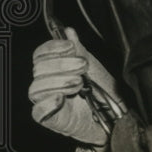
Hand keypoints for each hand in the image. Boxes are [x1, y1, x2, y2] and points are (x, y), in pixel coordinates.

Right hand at [29, 27, 122, 147]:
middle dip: (62, 64)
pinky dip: (48, 102)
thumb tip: (68, 32)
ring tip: (79, 84)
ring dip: (60, 82)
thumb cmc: (104, 94)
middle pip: (38, 69)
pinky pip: (37, 111)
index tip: (70, 47)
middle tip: (82, 67)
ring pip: (36, 88)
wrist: (115, 120)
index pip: (40, 54)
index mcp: (56, 69)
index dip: (52, 48)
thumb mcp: (94, 68)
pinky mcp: (51, 120)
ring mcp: (48, 102)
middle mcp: (48, 85)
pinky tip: (62, 98)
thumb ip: (79, 50)